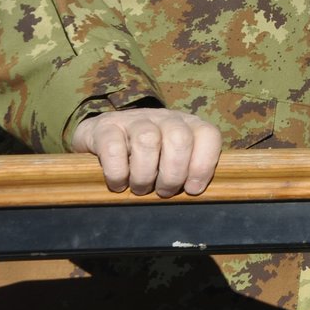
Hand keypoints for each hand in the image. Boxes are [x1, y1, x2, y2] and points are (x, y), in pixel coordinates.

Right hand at [70, 107, 222, 197]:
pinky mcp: (105, 126)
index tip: (192, 189)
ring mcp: (135, 119)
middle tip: (164, 192)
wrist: (101, 136)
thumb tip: (195, 192)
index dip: (203, 165)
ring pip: (147, 141)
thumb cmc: (145, 157)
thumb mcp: (170, 160)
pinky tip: (118, 183)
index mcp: (187, 125)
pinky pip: (113, 148)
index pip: (208, 135)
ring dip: (145, 175)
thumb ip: (187, 170)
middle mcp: (164, 118)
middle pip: (179, 138)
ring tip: (141, 189)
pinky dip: (117, 172)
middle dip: (173, 174)